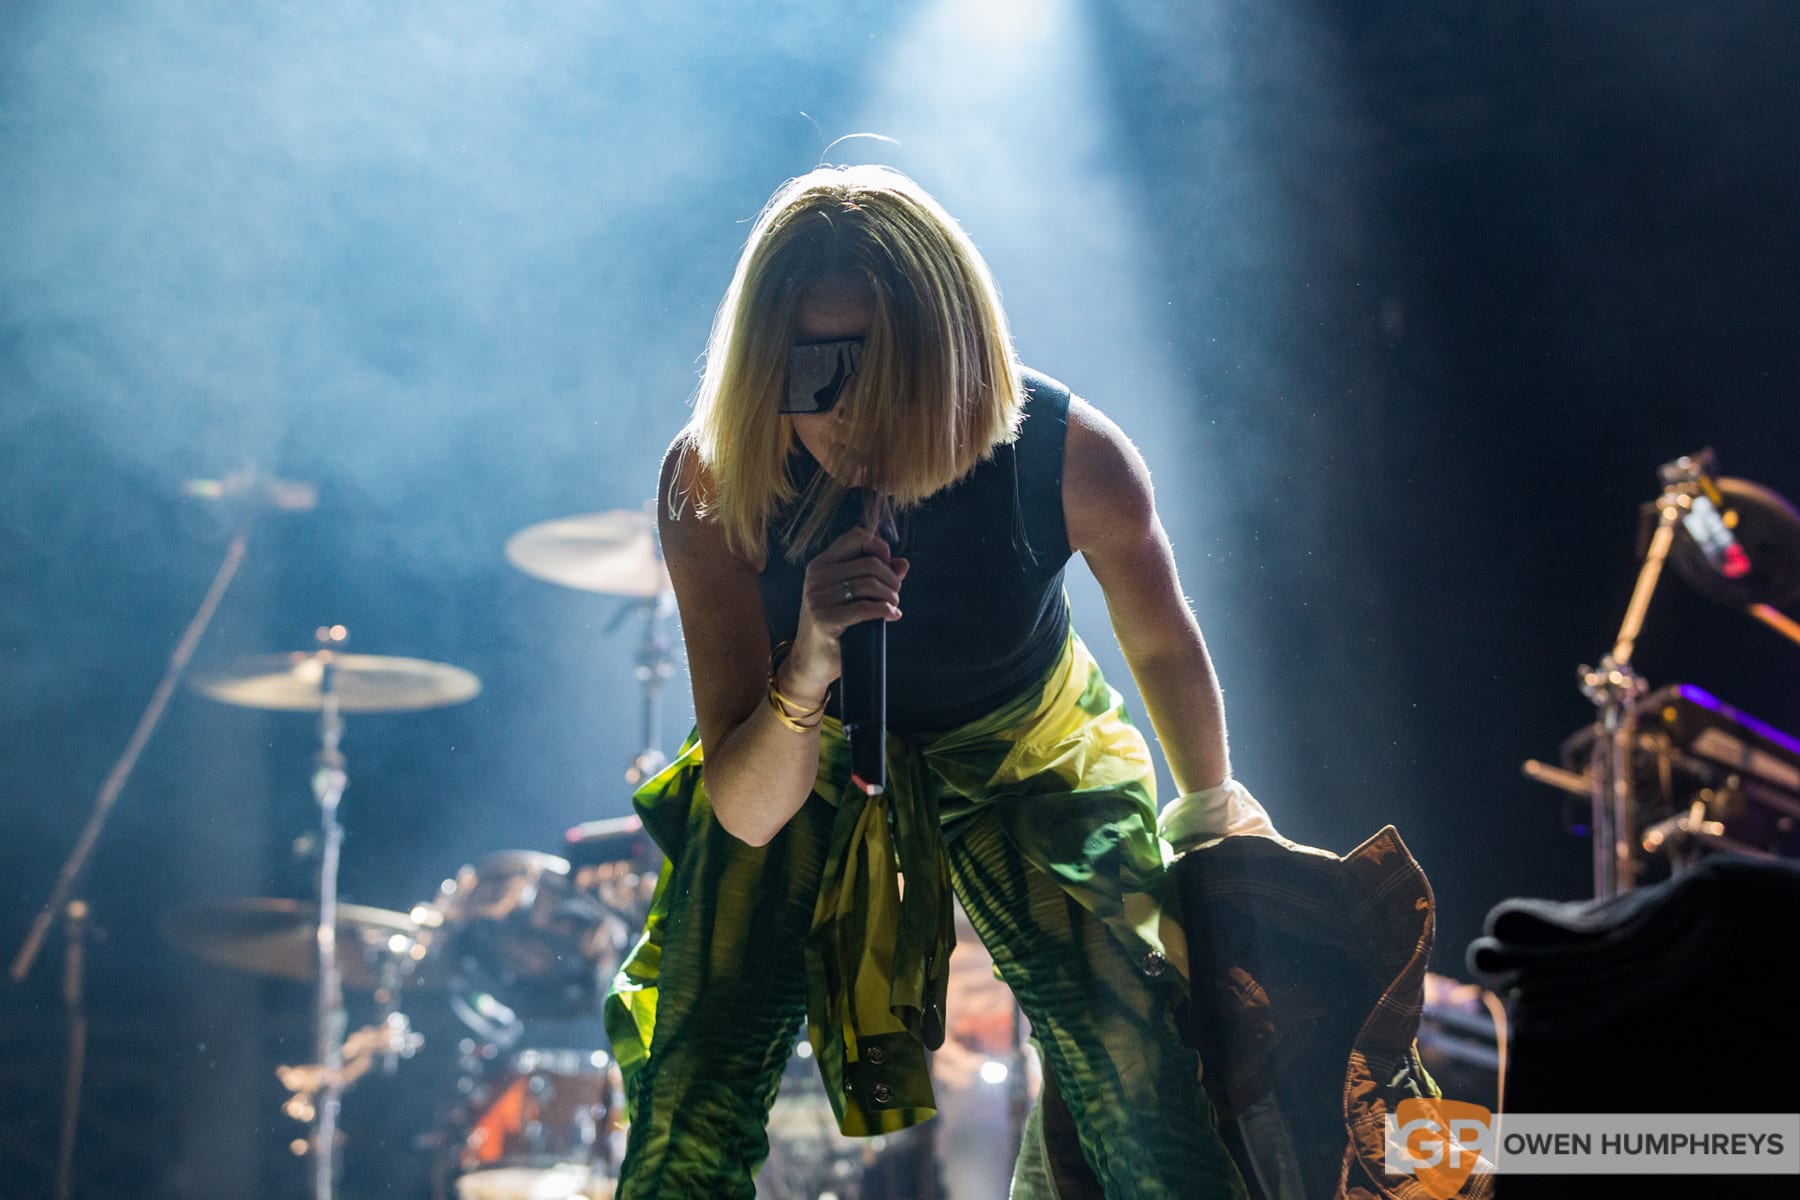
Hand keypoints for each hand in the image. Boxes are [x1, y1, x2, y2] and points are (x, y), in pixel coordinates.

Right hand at [783, 526, 907, 701]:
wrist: (809, 660)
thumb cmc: (834, 625)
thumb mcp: (851, 596)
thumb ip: (875, 576)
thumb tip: (902, 563)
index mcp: (821, 564)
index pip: (856, 537)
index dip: (879, 547)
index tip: (888, 566)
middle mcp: (817, 577)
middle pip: (869, 563)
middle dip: (891, 579)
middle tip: (895, 594)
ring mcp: (818, 598)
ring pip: (870, 584)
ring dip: (890, 596)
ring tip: (893, 606)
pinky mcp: (825, 619)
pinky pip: (864, 608)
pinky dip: (884, 610)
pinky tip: (892, 615)